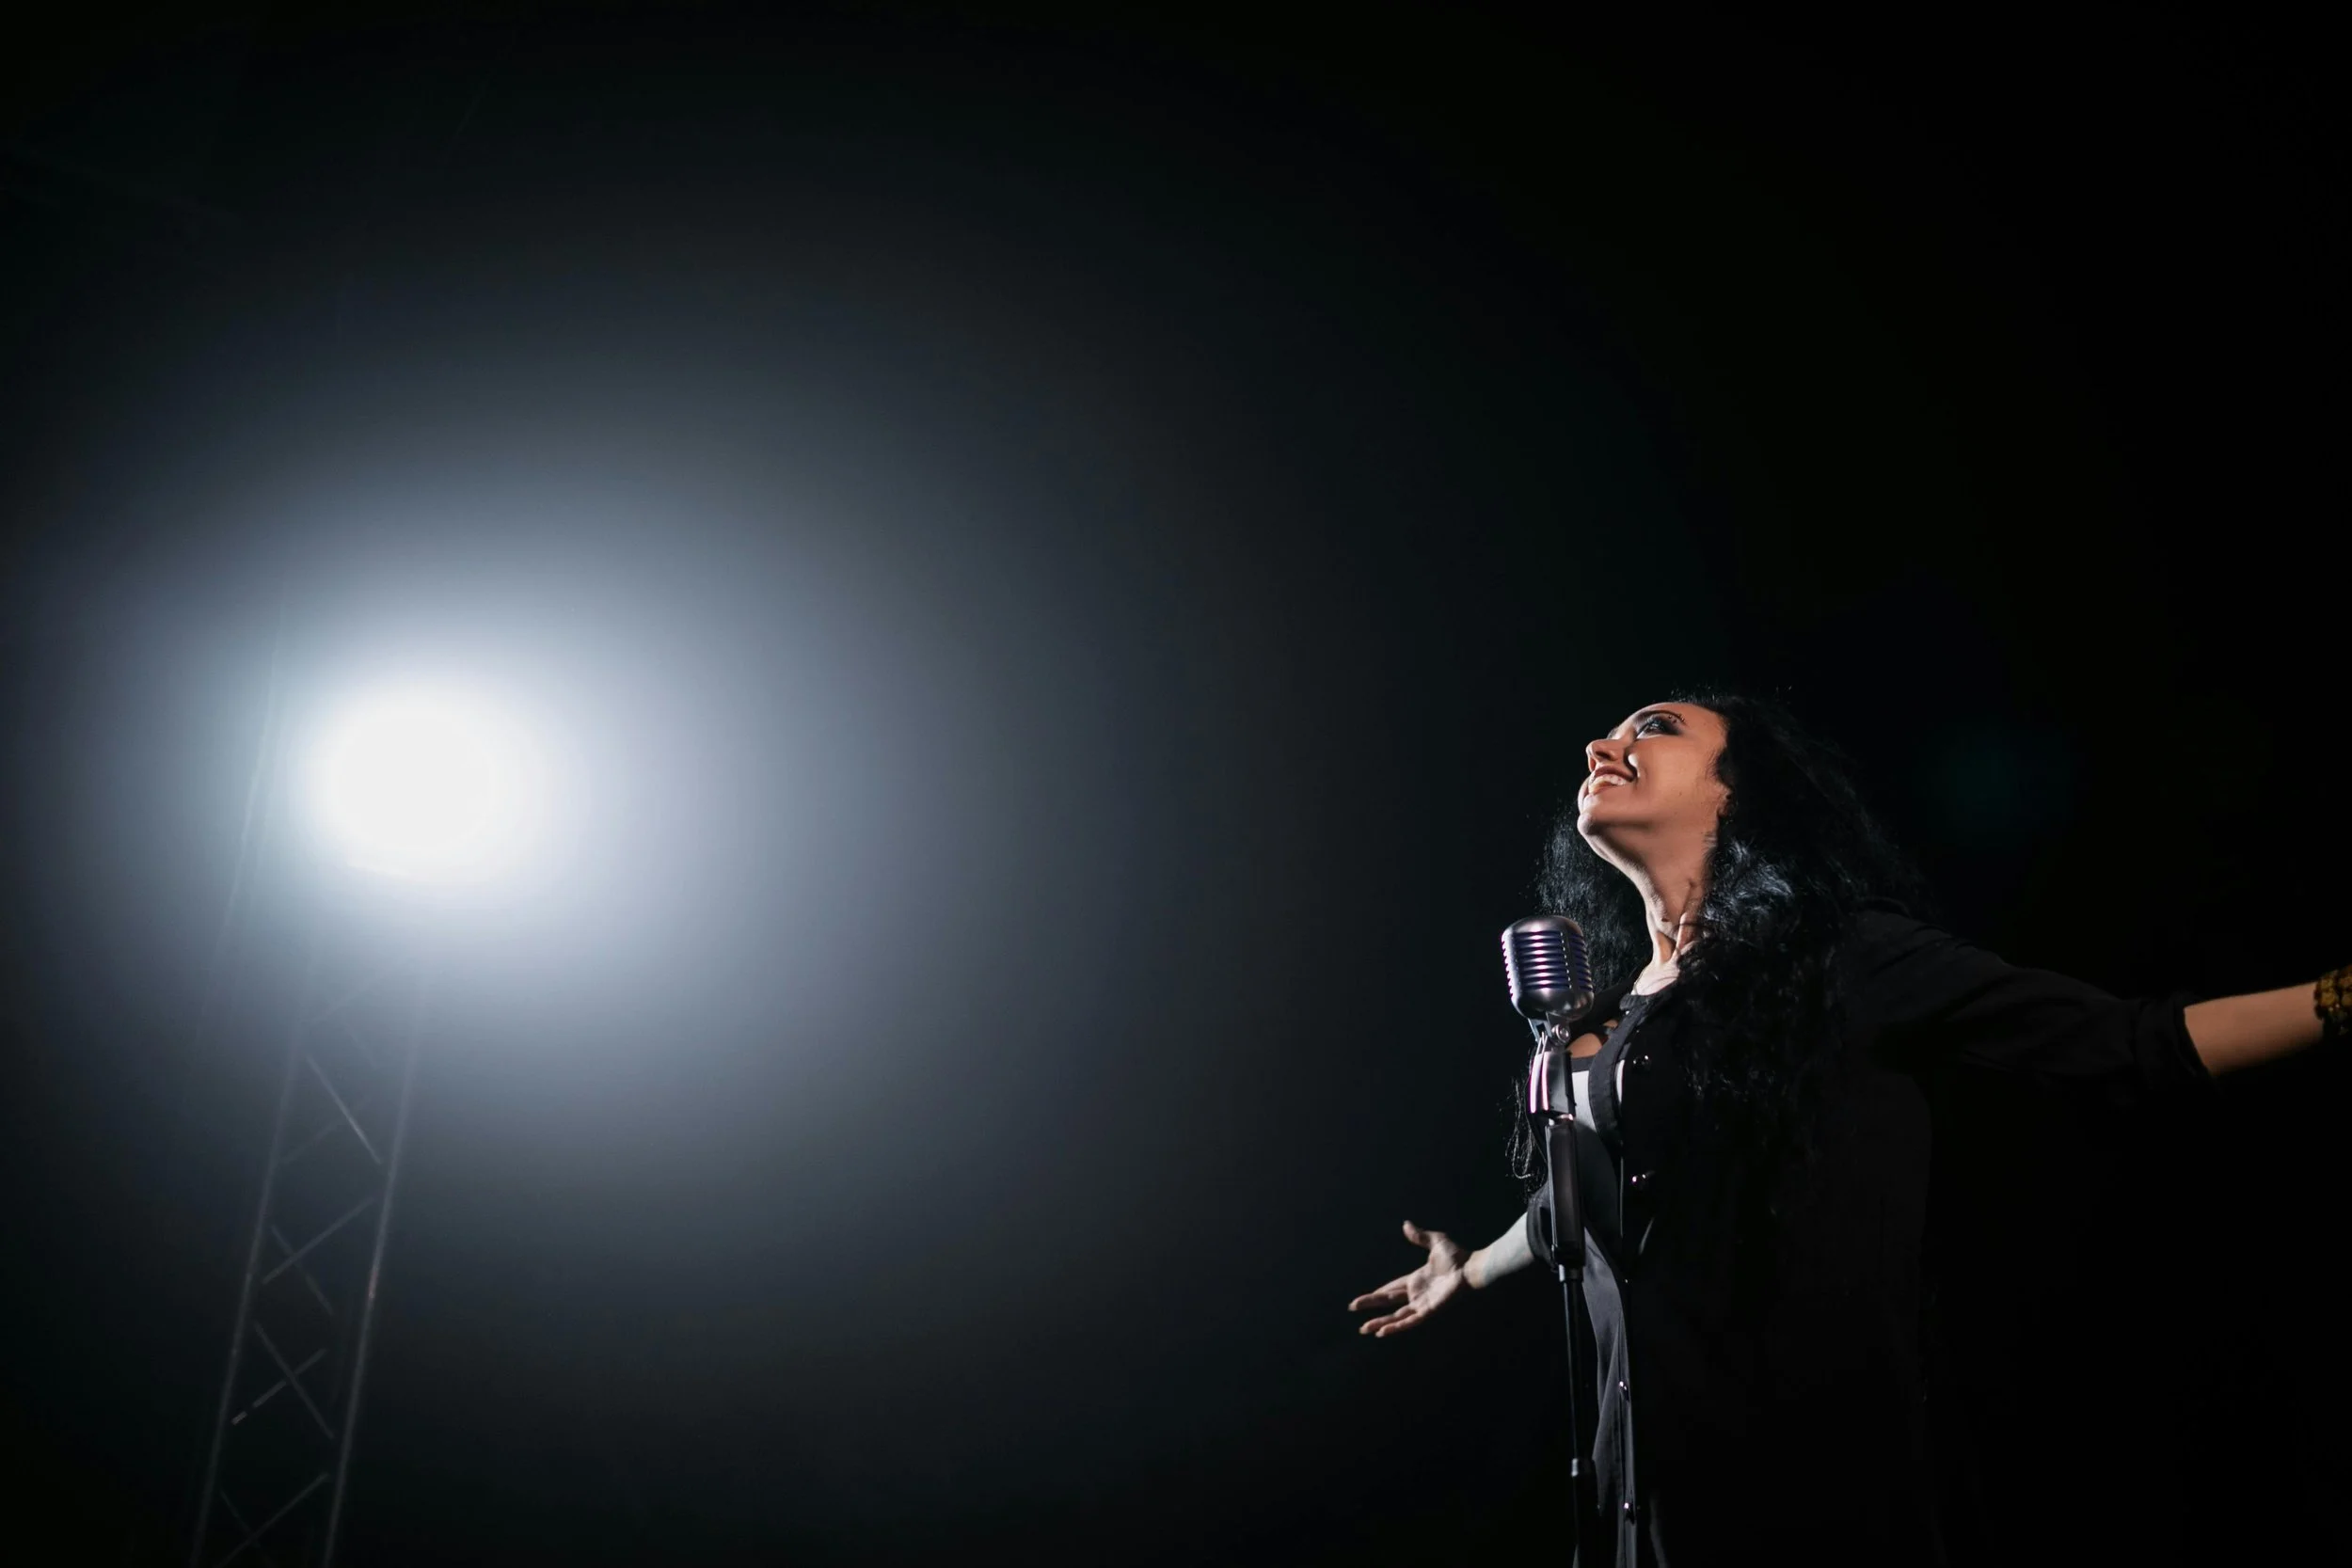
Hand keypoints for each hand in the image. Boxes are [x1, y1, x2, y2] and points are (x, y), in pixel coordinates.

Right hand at [1347, 1220, 1473, 1336]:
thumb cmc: (1457, 1256)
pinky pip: (1409, 1321)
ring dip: (1379, 1322)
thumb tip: (1405, 1224)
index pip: (1391, 1289)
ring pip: (1395, 1317)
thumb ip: (1419, 1236)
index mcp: (1415, 1280)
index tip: (1363, 1299)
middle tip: (1352, 1308)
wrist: (1470, 1268)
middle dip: (1370, 1306)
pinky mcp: (1428, 1311)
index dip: (1377, 1293)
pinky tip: (1382, 1332)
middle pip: (1387, 1302)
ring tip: (1364, 1329)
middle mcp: (1416, 1294)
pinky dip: (1396, 1327)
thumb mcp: (1435, 1241)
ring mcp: (1422, 1304)